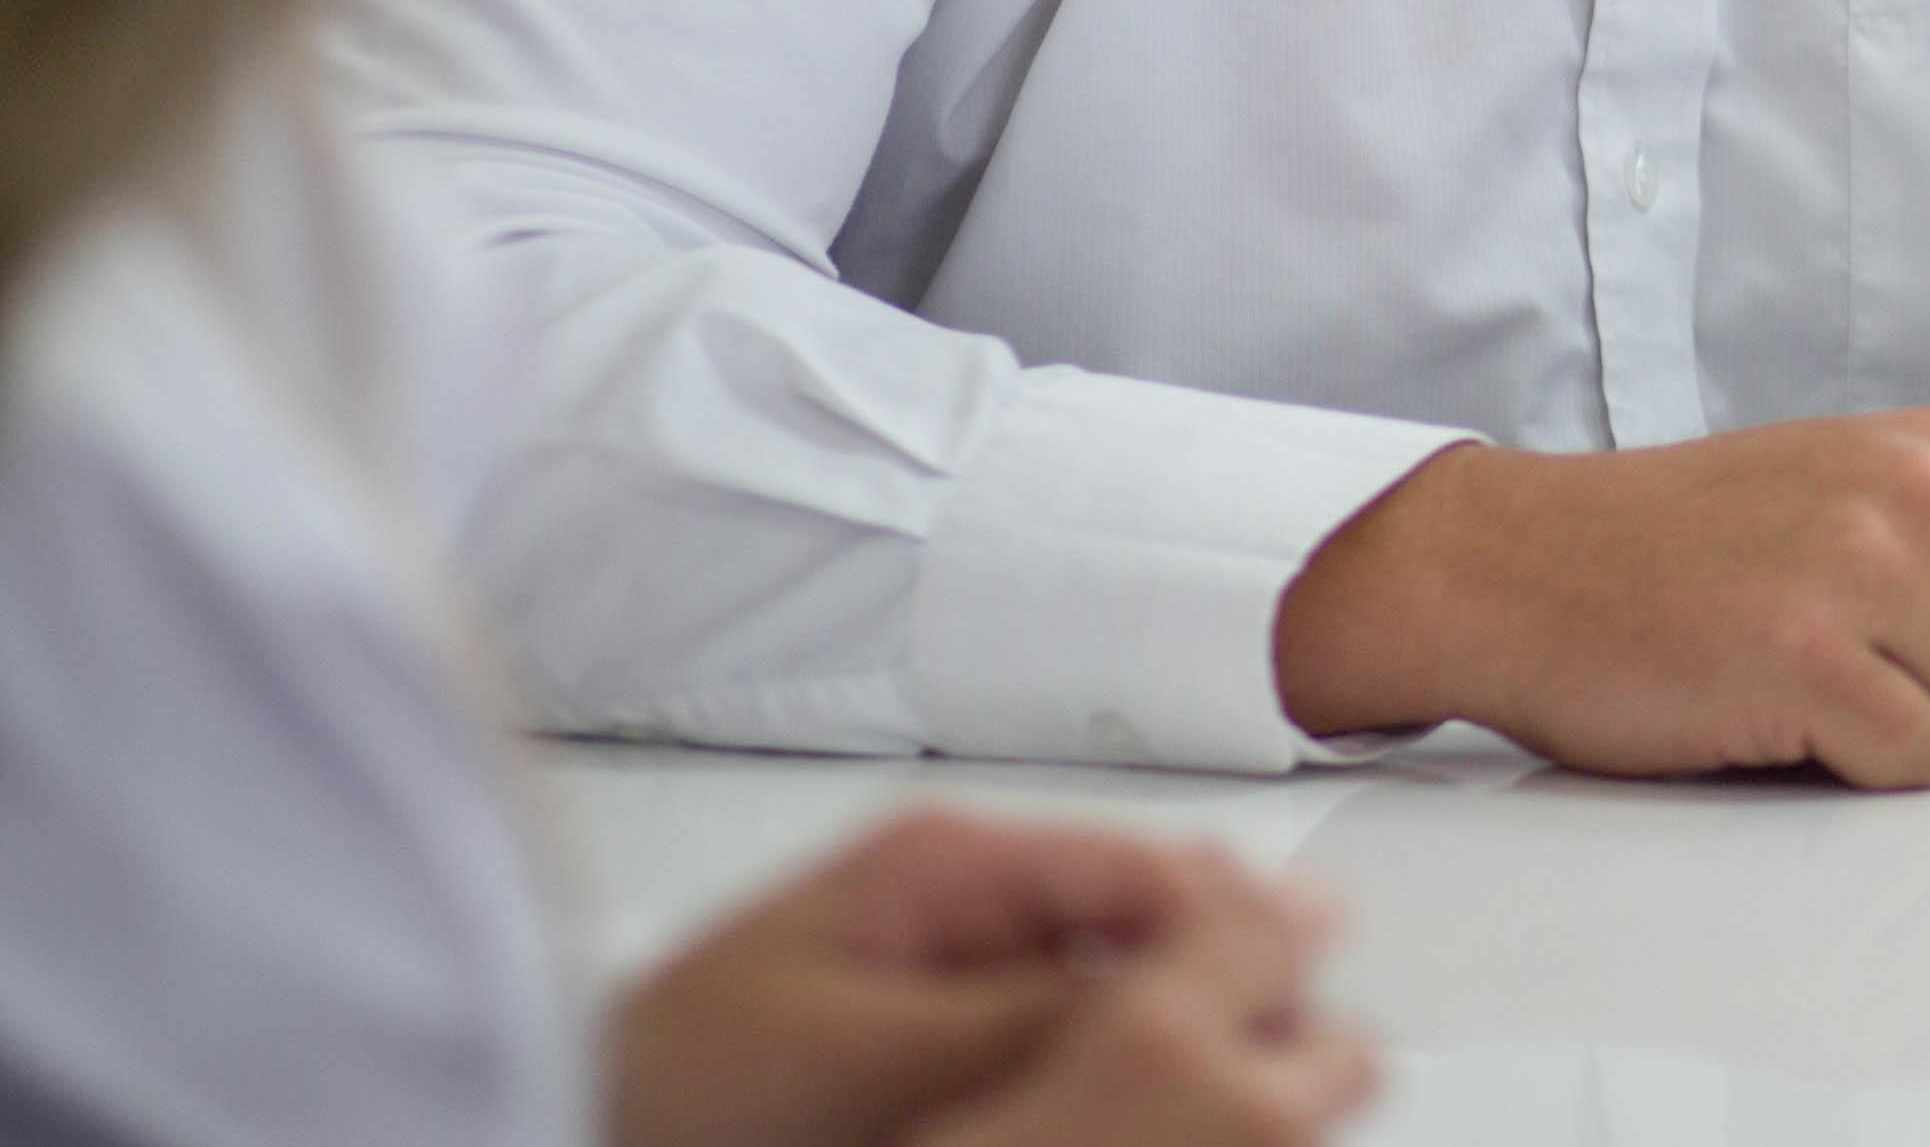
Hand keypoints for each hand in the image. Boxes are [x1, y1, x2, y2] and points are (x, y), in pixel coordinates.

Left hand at [603, 810, 1368, 1146]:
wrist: (556, 1116)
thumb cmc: (668, 1089)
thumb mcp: (864, 1051)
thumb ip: (1027, 1014)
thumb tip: (1178, 998)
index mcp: (948, 861)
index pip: (1152, 867)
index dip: (1251, 922)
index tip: (1326, 981)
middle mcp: (960, 887)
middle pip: (1150, 908)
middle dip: (1226, 971)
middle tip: (1300, 1046)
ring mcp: (948, 949)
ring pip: (1117, 969)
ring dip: (1173, 1020)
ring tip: (1235, 1074)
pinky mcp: (930, 1017)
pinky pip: (1062, 1018)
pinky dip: (1110, 1053)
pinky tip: (1136, 1092)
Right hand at [1273, 410, 1929, 783]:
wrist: (1523, 564)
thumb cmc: (1690, 546)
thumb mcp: (1860, 489)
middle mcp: (1926, 491)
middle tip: (1903, 705)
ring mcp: (1867, 570)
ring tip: (1839, 707)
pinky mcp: (1806, 657)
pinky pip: (1918, 765)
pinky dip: (1868, 773)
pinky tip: (1798, 730)